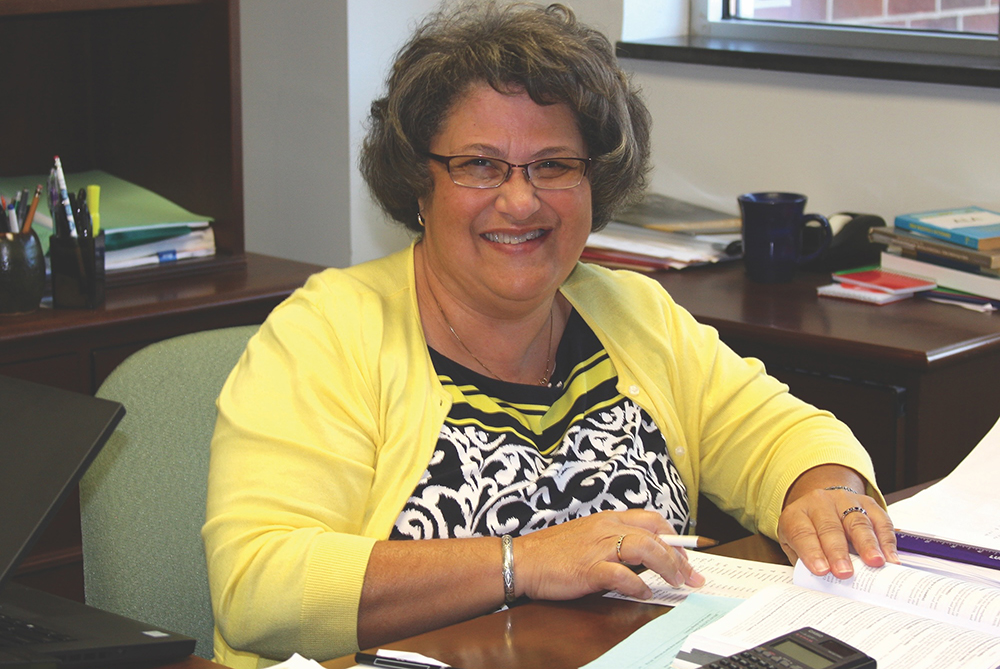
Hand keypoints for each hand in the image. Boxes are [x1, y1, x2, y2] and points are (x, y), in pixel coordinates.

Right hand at [513, 509, 705, 601]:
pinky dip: (638, 585)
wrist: (522, 559)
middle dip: (679, 556)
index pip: (653, 521)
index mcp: (608, 519)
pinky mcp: (588, 569)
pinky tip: (644, 593)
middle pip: (655, 534)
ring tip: (676, 582)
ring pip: (645, 548)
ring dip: (666, 566)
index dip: (675, 538)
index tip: (687, 556)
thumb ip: (615, 540)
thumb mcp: (589, 536)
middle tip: (691, 575)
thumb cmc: (553, 551)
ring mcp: (598, 548)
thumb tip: (645, 556)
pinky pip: (621, 575)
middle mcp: (607, 528)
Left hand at [777, 465, 897, 578]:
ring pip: (857, 522)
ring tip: (874, 562)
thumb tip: (821, 582)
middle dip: (838, 552)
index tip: (821, 571)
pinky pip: (880, 521)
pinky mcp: (868, 503)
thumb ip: (805, 562)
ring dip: (867, 544)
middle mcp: (820, 503)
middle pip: (830, 528)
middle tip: (845, 572)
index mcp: (797, 515)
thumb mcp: (796, 546)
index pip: (802, 533)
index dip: (812, 552)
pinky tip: (889, 558)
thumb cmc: (809, 533)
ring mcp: (844, 501)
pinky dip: (886, 541)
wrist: (822, 506)